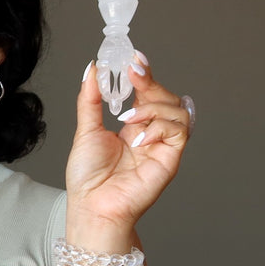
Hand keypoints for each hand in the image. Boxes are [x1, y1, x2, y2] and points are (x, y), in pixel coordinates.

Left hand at [66, 54, 189, 229]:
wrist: (92, 206)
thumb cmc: (88, 177)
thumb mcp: (85, 130)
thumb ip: (90, 100)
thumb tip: (92, 69)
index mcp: (133, 126)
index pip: (146, 92)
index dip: (143, 74)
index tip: (132, 58)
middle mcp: (151, 134)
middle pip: (167, 96)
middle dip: (151, 83)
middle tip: (133, 74)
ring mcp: (162, 146)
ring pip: (178, 110)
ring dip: (154, 107)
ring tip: (129, 119)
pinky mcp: (170, 159)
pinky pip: (179, 131)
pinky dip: (159, 127)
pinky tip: (138, 138)